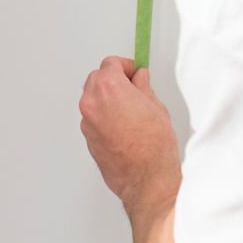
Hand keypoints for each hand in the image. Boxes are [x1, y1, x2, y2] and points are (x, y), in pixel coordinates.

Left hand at [79, 56, 181, 218]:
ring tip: (130, 111)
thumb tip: (139, 80)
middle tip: (133, 89)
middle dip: (114, 81)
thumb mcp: (155, 106)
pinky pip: (94, 118)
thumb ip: (142, 87)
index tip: (134, 72)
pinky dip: (104, 117)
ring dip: (107, 99)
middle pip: (97, 79)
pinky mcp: (88, 138)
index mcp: (109, 87)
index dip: (125, 67)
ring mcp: (87, 122)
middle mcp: (92, 102)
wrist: (146, 179)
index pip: (110, 64)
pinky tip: (123, 126)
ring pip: (93, 99)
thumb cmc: (153, 147)